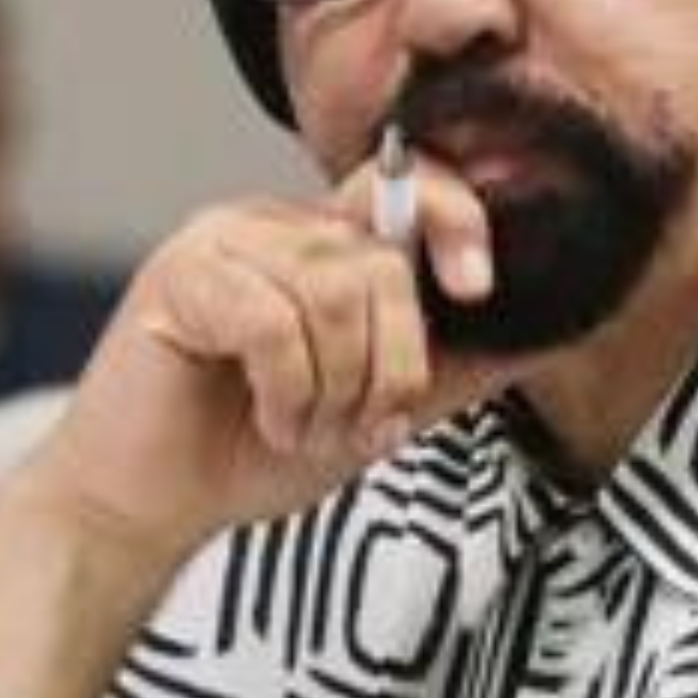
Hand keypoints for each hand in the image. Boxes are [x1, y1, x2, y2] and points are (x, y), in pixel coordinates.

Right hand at [23, 145, 518, 574]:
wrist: (148, 508)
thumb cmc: (248, 454)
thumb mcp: (376, 413)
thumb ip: (451, 372)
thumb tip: (548, 338)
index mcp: (319, 242)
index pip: (405, 189)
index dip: (454, 221)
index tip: (477, 288)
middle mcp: (271, 226)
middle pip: (383, 261)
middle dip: (391, 365)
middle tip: (359, 427)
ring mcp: (220, 241)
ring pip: (335, 290)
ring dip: (336, 389)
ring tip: (302, 429)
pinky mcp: (178, 277)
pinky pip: (273, 319)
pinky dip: (288, 390)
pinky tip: (269, 419)